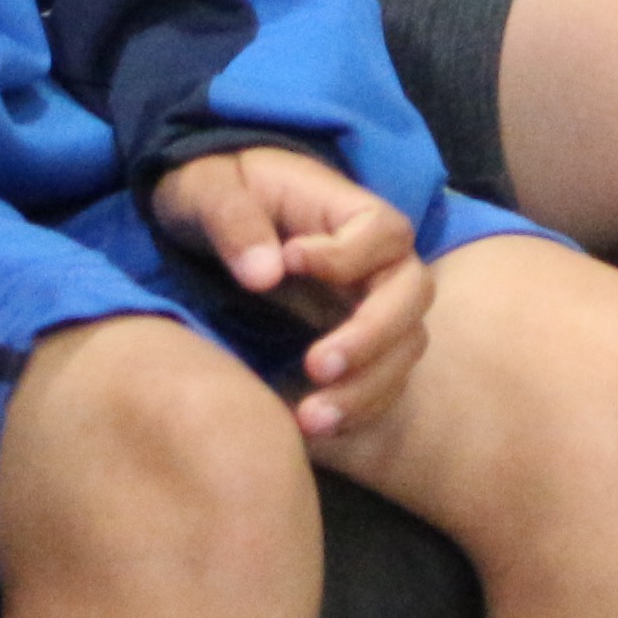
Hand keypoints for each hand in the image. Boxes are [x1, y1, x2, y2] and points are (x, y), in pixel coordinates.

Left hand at [151, 145, 428, 439]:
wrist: (204, 224)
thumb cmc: (213, 191)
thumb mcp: (206, 188)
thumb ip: (233, 220)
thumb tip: (265, 274)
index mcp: (345, 211)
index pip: (384, 231)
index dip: (350, 254)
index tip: (290, 261)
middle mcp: (373, 262)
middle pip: (413, 295)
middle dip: (373, 337)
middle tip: (316, 365)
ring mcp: (369, 308)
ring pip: (404, 349)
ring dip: (365, 389)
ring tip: (309, 420)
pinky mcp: (355, 349)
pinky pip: (380, 384)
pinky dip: (355, 411)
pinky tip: (307, 429)